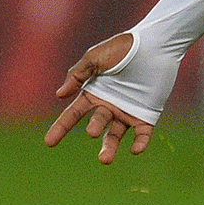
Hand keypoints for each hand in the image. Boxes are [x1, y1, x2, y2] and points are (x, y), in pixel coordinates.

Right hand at [44, 34, 152, 163]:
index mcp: (93, 93)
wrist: (154, 44)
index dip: (60, 128)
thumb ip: (77, 75)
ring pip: (116, 135)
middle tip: (93, 132)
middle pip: (96, 124)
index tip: (49, 142)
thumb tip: (59, 95)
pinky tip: (135, 150)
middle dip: (94, 128)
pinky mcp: (147, 114)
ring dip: (110, 147)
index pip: (73, 114)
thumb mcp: (95, 58)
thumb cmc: (123, 48)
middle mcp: (109, 106)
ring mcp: (128, 111)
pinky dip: (140, 143)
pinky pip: (143, 133)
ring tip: (104, 160)